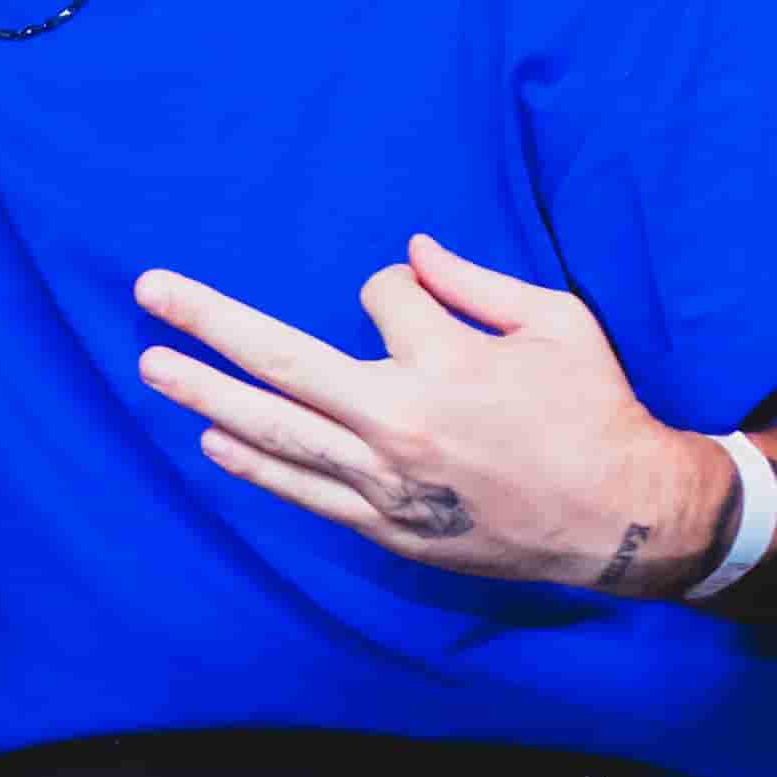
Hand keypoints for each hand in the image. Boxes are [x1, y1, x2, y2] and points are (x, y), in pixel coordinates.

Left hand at [134, 237, 719, 595]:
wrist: (625, 519)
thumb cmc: (596, 410)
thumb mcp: (557, 322)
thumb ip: (476, 282)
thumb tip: (408, 250)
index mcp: (446, 363)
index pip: (380, 297)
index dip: (393, 289)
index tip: (415, 297)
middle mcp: (402, 423)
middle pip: (282, 363)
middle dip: (209, 323)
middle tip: (150, 294)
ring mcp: (387, 481)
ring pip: (277, 431)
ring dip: (207, 394)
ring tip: (154, 366)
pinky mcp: (388, 526)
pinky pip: (305, 490)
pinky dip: (255, 465)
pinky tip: (213, 439)